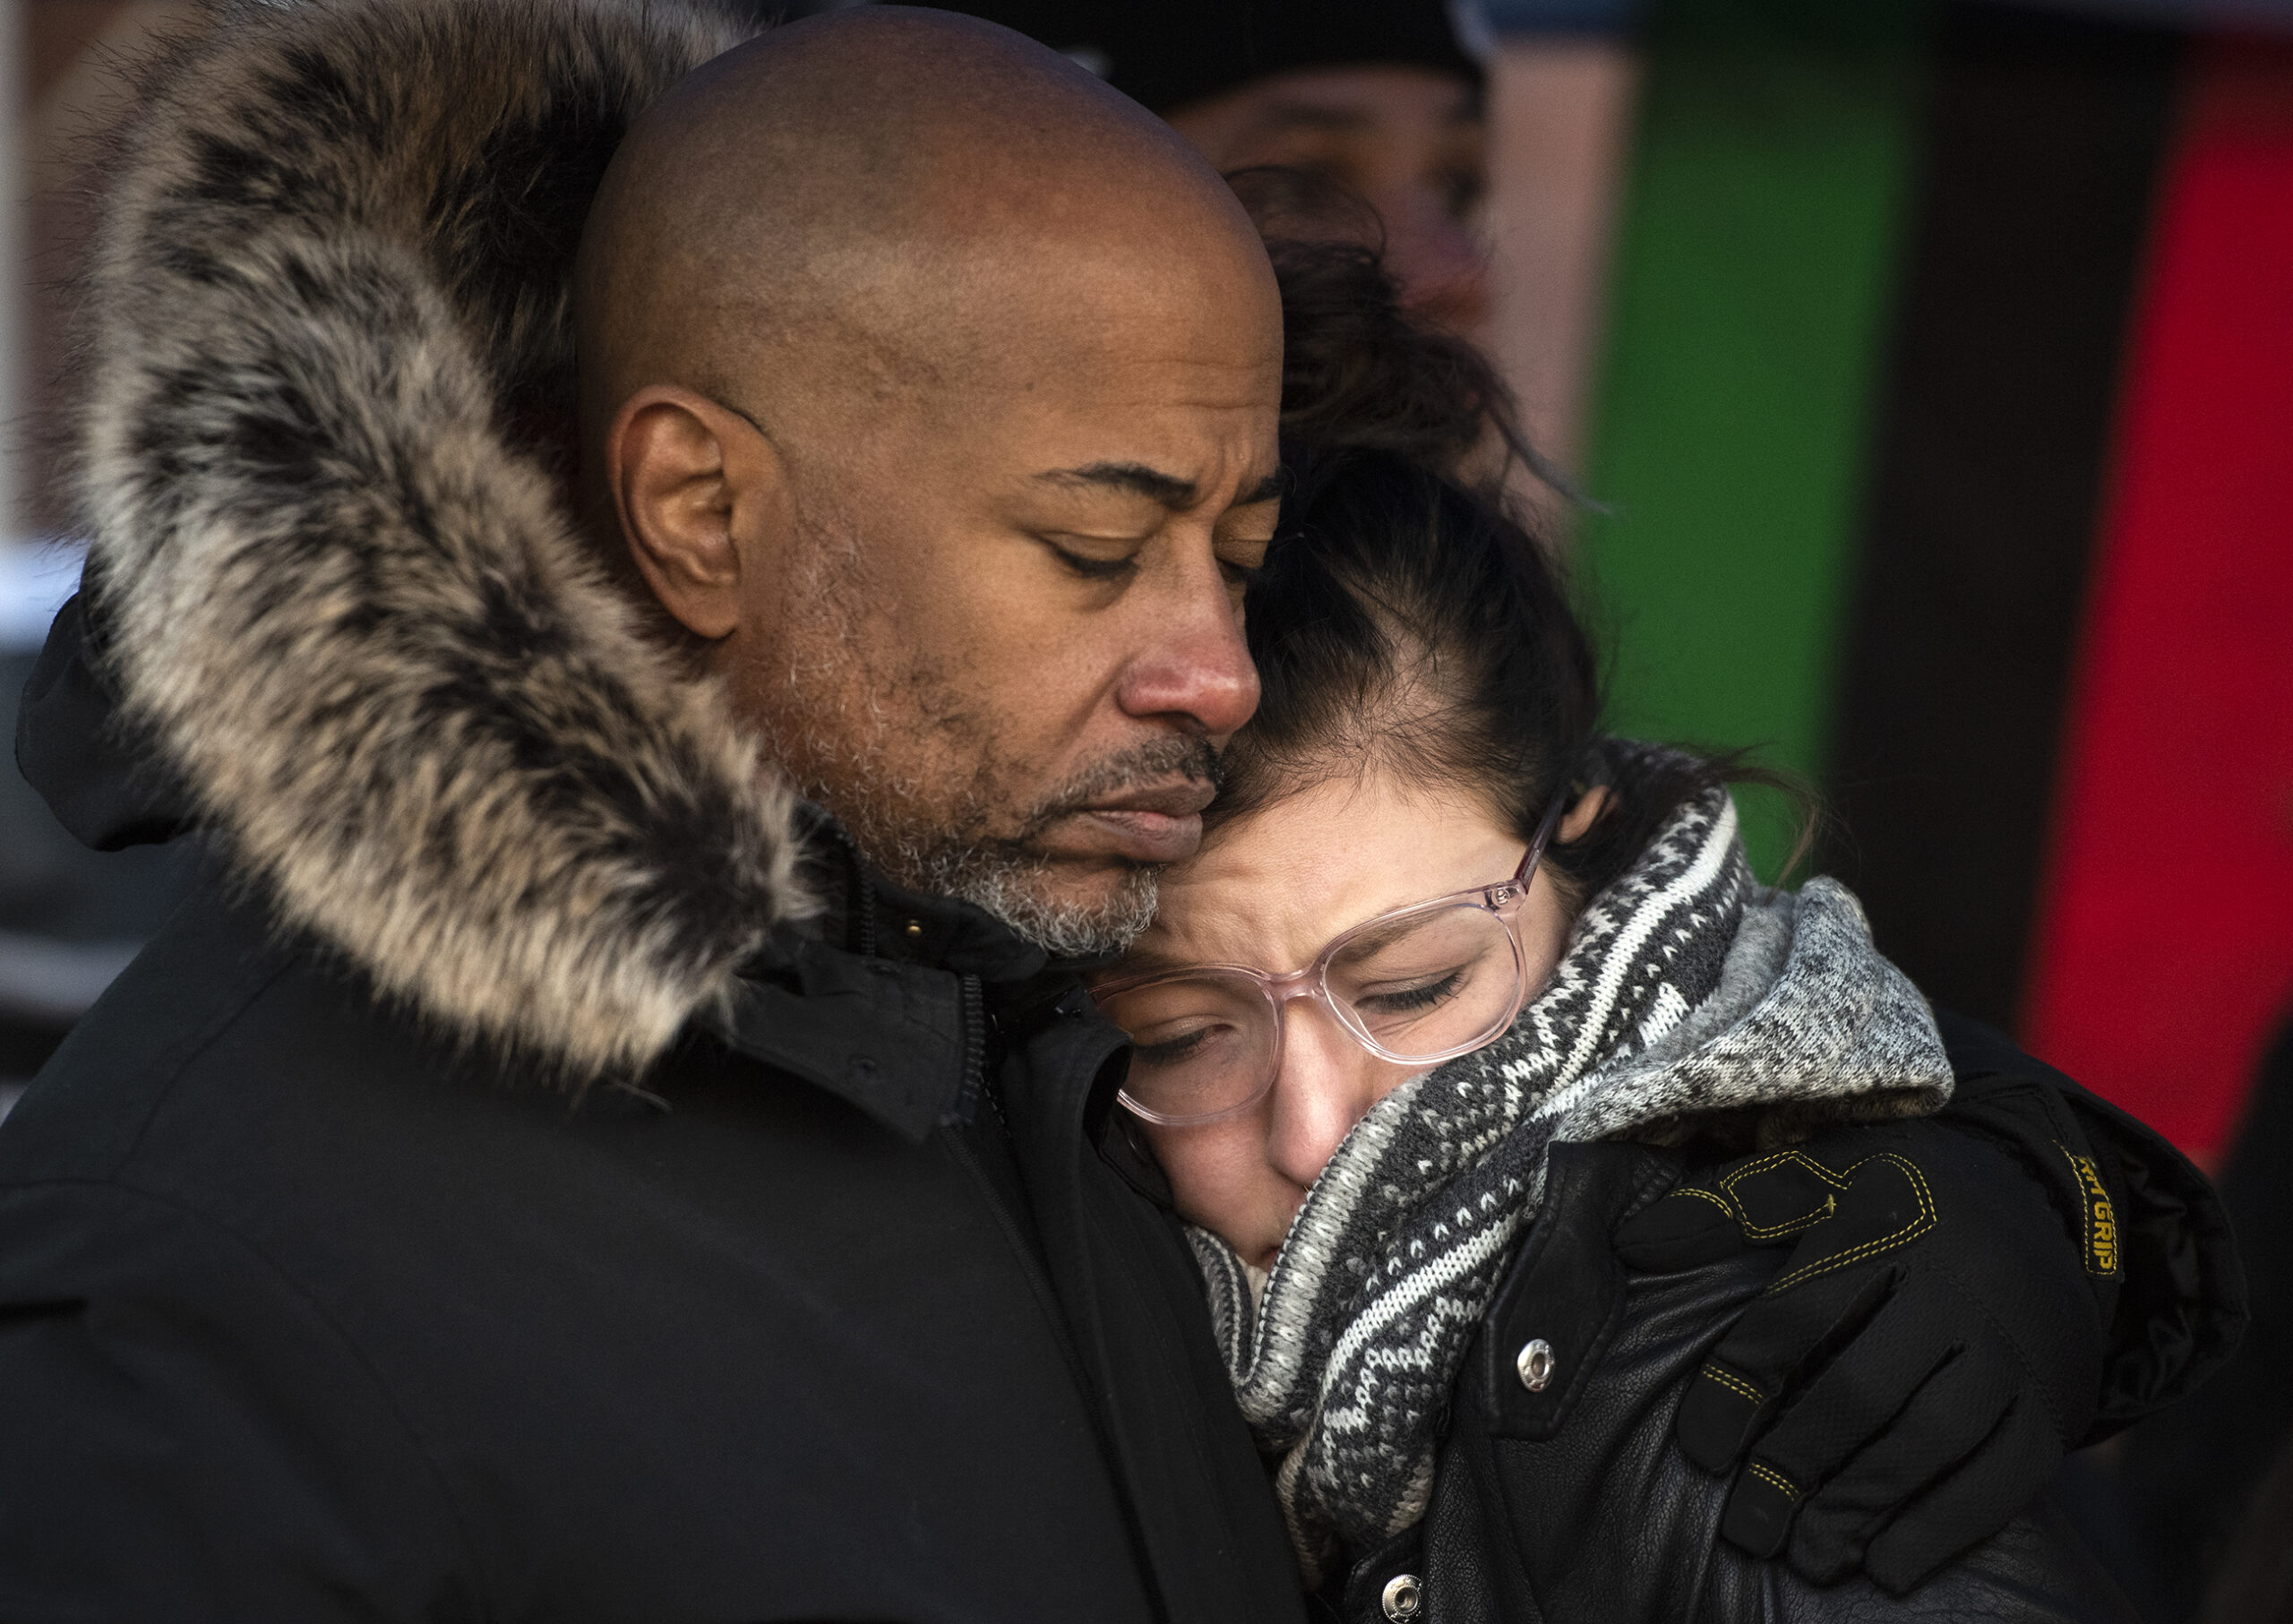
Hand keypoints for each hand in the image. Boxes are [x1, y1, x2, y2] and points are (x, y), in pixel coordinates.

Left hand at [1613, 1111, 2120, 1592]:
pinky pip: (2007, 1474)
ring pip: (1936, 1436)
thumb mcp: (1822, 1176)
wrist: (2043, 1205)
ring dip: (1866, 1505)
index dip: (1741, 1386)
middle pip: (1866, 1387)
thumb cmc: (1901, 1198)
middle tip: (1747, 1526)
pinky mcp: (2050, 1401)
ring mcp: (2009, 1348)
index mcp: (1882, 1225)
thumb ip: (1731, 1208)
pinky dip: (1948, 1527)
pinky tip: (1889, 1566)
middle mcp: (1955, 1287)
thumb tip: (1631, 1243)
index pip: (1798, 1315)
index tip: (1700, 1451)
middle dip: (1799, 1462)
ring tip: (1808, 1556)